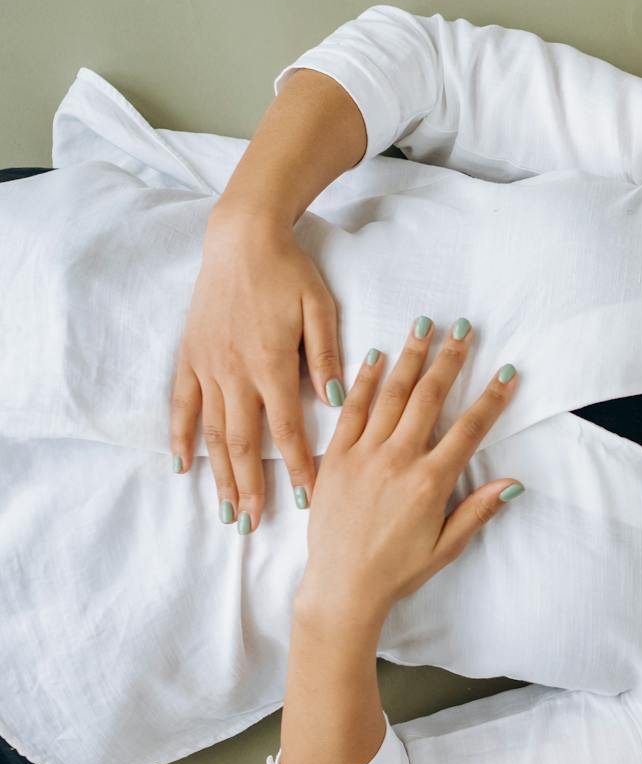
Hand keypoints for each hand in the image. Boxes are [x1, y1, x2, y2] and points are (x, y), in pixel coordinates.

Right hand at [171, 207, 342, 531]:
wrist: (241, 237)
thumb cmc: (290, 272)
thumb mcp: (321, 309)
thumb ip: (328, 357)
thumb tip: (336, 403)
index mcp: (272, 364)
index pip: (288, 429)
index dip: (299, 467)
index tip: (308, 501)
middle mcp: (235, 371)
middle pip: (244, 443)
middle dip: (250, 488)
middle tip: (254, 526)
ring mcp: (207, 365)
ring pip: (213, 432)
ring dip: (219, 474)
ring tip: (225, 510)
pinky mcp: (189, 355)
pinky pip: (182, 403)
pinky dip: (182, 436)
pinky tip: (183, 465)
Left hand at [296, 318, 521, 621]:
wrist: (341, 586)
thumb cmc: (397, 571)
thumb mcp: (446, 546)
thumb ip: (478, 511)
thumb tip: (513, 484)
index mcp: (430, 483)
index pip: (468, 429)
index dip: (491, 398)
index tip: (507, 372)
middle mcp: (398, 461)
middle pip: (429, 398)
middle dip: (450, 360)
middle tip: (464, 329)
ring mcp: (363, 456)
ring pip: (391, 395)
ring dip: (410, 358)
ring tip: (423, 327)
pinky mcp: (335, 458)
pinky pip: (350, 411)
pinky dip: (362, 381)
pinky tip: (375, 356)